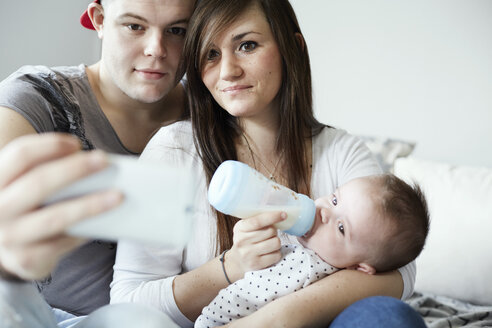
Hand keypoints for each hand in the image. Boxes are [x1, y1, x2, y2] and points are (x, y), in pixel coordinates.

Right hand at [0, 133, 122, 279]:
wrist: (3, 248)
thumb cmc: (23, 205)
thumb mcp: (22, 184)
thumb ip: (45, 171)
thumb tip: (93, 164)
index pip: (20, 155)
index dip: (49, 146)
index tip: (76, 144)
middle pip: (39, 183)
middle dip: (75, 170)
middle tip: (104, 161)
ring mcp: (9, 236)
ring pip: (55, 217)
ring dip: (90, 205)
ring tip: (118, 195)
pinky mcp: (26, 258)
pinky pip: (63, 242)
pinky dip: (86, 230)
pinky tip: (105, 221)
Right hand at [226, 211, 285, 280]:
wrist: (237, 261)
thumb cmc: (246, 240)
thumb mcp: (245, 227)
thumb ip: (257, 220)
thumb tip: (278, 213)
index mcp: (240, 228)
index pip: (257, 221)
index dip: (272, 217)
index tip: (284, 214)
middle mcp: (242, 241)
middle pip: (270, 231)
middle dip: (274, 231)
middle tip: (269, 234)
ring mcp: (249, 254)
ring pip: (275, 243)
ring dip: (276, 242)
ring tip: (269, 243)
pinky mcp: (257, 265)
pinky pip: (276, 255)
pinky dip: (276, 253)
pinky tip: (269, 252)